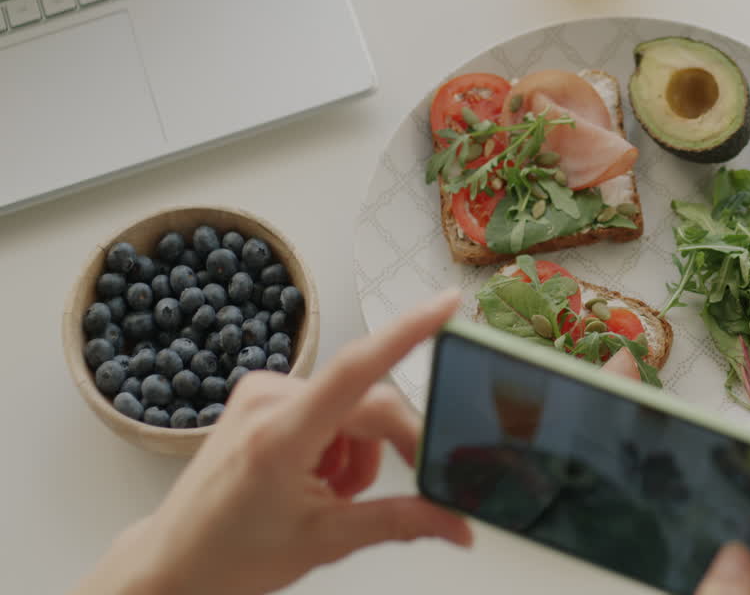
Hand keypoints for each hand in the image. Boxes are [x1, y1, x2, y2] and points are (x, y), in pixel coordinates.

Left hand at [72, 291, 472, 594]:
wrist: (173, 562)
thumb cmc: (231, 556)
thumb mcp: (327, 542)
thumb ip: (401, 523)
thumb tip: (458, 524)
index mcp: (280, 437)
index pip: (357, 369)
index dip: (408, 331)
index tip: (446, 304)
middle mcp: (268, 400)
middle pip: (368, 400)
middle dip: (393, 445)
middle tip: (411, 490)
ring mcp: (262, 392)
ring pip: (353, 404)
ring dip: (362, 450)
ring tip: (335, 495)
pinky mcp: (262, 394)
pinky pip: (330, 404)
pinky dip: (341, 440)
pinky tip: (320, 476)